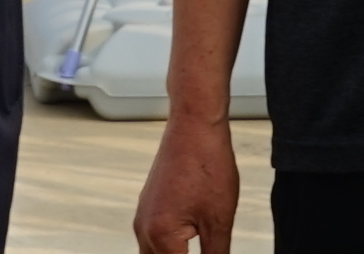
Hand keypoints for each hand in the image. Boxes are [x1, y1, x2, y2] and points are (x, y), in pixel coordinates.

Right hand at [135, 113, 239, 252]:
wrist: (194, 123)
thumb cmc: (207, 163)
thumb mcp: (219, 220)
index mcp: (161, 237)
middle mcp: (144, 230)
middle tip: (206, 253)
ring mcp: (143, 217)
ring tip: (196, 251)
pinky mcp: (148, 207)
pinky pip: (151, 242)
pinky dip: (167, 253)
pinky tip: (185, 251)